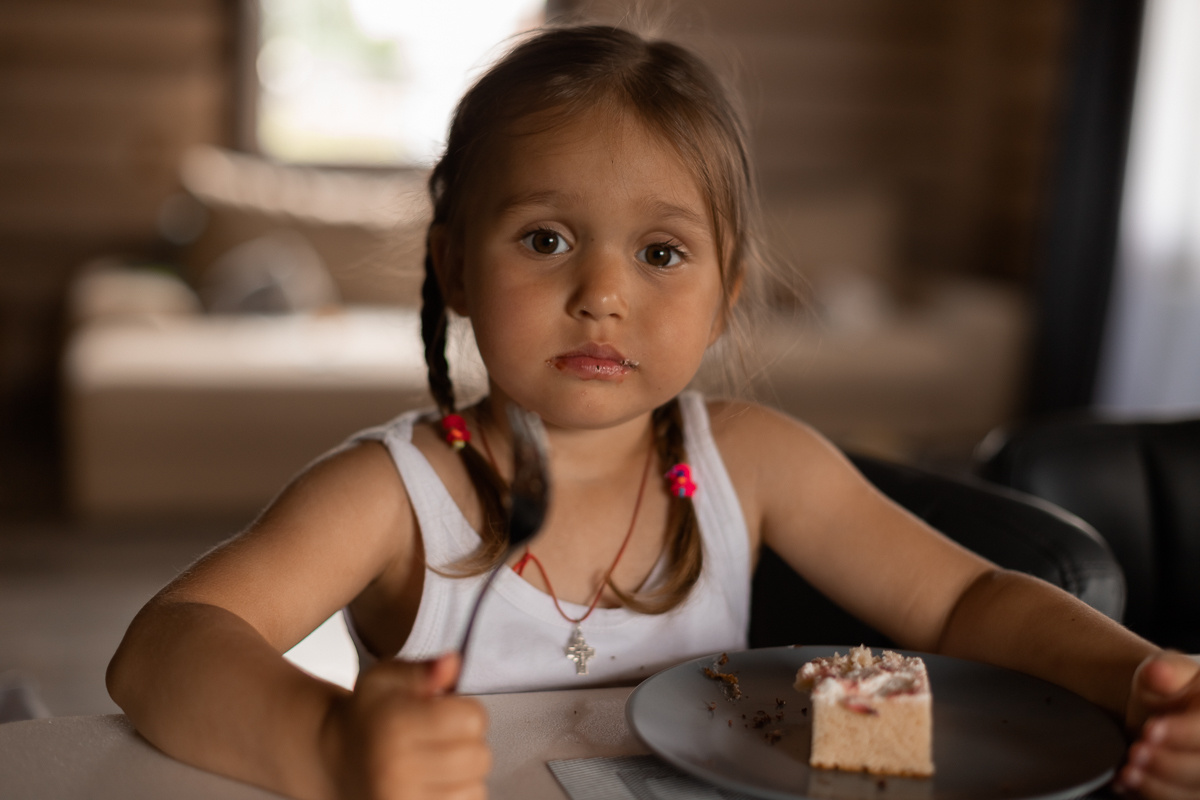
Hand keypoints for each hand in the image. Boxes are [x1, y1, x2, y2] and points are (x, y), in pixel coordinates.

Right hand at [330, 653, 490, 799]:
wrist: (337, 760)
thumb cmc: (369, 716)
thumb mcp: (387, 678)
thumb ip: (423, 670)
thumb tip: (453, 664)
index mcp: (396, 726)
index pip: (473, 719)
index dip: (465, 710)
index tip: (444, 711)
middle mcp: (398, 769)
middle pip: (479, 756)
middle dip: (468, 743)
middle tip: (441, 737)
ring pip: (476, 787)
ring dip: (465, 774)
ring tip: (436, 761)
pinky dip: (458, 795)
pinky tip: (435, 783)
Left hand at [1117, 651, 1199, 797]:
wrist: (1160, 706)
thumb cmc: (1171, 685)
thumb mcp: (1168, 668)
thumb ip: (1167, 669)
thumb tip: (1158, 673)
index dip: (1183, 733)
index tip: (1151, 729)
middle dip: (1168, 764)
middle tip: (1136, 752)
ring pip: (1192, 793)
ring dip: (1158, 786)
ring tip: (1128, 771)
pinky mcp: (1192, 790)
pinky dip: (1149, 795)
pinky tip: (1127, 783)